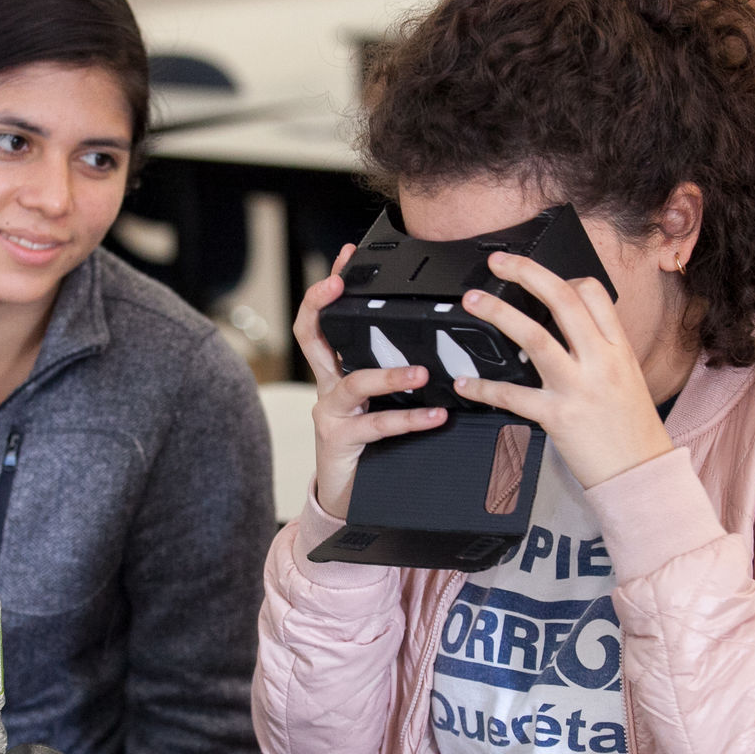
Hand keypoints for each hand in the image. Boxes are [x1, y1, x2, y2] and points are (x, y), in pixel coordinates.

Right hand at [294, 245, 447, 517]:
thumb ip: (396, 374)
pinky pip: (377, 425)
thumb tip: (442, 347)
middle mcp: (328, 387)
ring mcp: (331, 413)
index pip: (324, 320)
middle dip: (322, 304)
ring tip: (419, 371)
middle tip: (341, 284)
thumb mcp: (379, 401)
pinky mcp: (341, 440)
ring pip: (353, 383)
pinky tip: (435, 415)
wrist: (344, 496)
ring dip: (387, 374)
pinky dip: (409, 419)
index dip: (329, 289)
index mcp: (336, 371)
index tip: (345, 257)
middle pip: (312, 336)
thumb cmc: (368, 445)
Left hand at [450, 251, 672, 489]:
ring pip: (534, 338)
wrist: (640, 473)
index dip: (564, 277)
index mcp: (618, 348)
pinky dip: (484, 388)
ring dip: (499, 314)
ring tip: (473, 302)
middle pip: (563, 301)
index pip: (594, 294)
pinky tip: (466, 382)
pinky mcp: (557, 417)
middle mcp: (600, 362)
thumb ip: (599, 351)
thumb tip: (568, 330)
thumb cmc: (632, 429)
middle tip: (498, 262)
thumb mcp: (627, 377)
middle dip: (527, 274)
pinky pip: (513, 396)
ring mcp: (578, 388)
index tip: (541, 278)